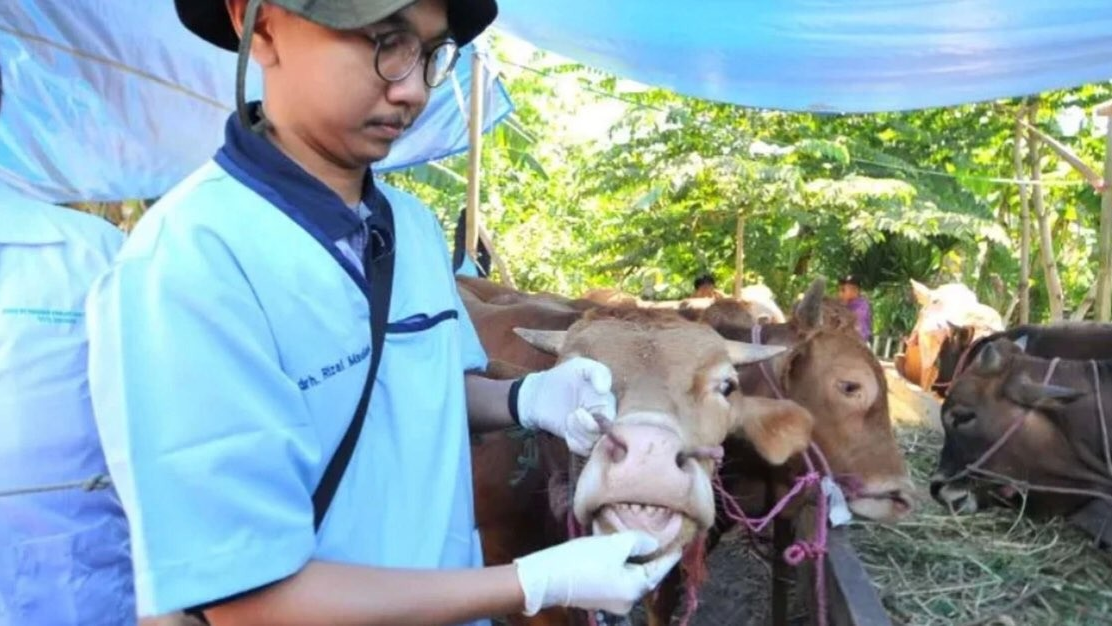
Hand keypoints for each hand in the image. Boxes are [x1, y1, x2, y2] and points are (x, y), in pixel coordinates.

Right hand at [513, 532, 681, 615]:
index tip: (681, 543)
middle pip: (646, 576)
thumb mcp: (614, 545)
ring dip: (635, 562)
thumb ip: (639, 542)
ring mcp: (611, 603)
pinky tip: (619, 553)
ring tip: (640, 542)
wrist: (546, 577)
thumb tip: (653, 544)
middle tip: (661, 539)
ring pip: (631, 578)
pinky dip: (622, 567)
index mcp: (635, 590)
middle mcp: (627, 602)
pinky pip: (618, 580)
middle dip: (652, 558)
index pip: (659, 570)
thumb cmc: (583, 560)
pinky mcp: (597, 598)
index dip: (669, 555)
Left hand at [516, 357, 616, 455]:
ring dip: (578, 434)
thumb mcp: (581, 367)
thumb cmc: (563, 376)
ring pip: (595, 444)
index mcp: (609, 402)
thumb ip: (598, 372)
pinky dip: (574, 442)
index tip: (580, 411)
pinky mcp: (579, 441)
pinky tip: (566, 431)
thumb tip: (605, 389)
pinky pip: (584, 450)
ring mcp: (591, 432)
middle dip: (587, 428)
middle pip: (606, 435)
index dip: (600, 420)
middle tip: (572, 414)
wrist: (539, 393)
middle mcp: (604, 419)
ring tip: (568, 419)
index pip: (614, 420)